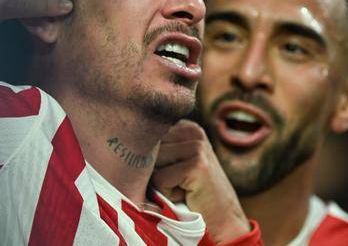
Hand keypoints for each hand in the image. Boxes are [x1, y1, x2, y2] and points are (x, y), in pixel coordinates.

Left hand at [153, 120, 250, 243]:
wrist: (223, 220)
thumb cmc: (192, 194)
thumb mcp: (176, 163)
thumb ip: (158, 150)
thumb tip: (124, 145)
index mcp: (187, 127)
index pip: (147, 136)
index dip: (150, 161)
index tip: (172, 173)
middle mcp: (194, 131)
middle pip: (148, 149)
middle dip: (155, 172)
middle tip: (179, 184)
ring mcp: (197, 147)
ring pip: (152, 164)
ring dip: (161, 184)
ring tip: (183, 189)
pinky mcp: (197, 165)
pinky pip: (159, 180)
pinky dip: (167, 194)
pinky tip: (187, 195)